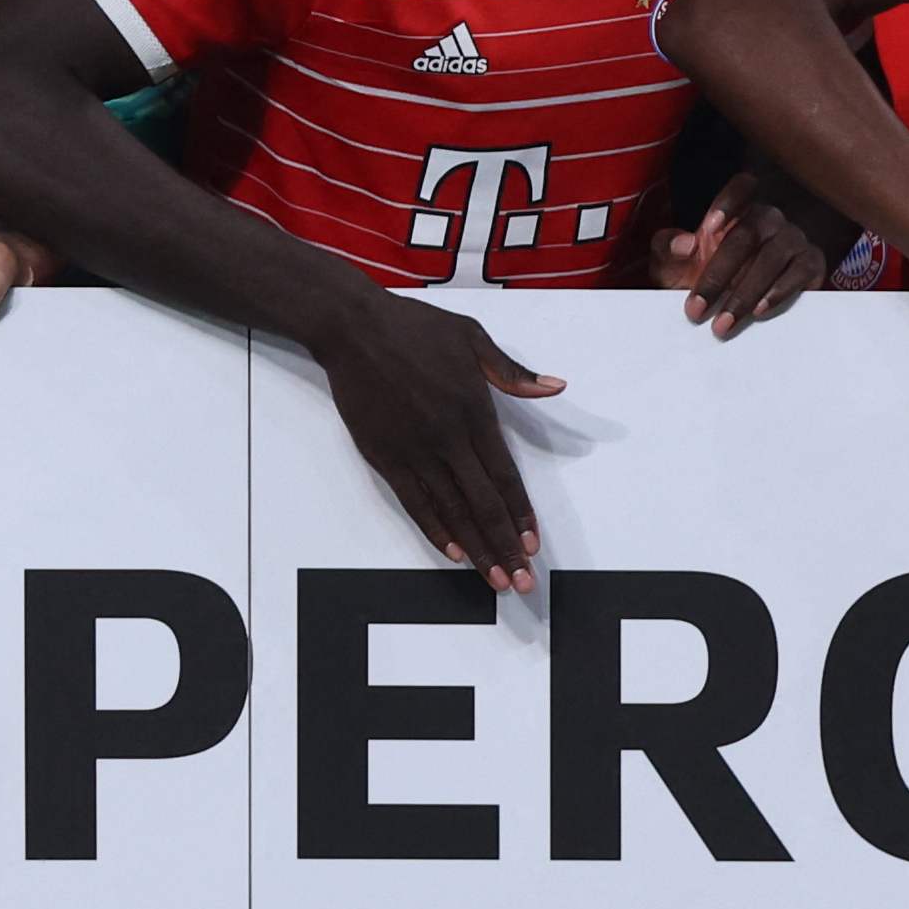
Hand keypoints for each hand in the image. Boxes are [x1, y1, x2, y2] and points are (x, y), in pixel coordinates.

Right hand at [312, 292, 557, 587]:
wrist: (353, 327)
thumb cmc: (414, 327)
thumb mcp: (472, 337)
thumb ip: (512, 372)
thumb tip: (555, 386)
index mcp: (474, 411)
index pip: (505, 476)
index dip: (521, 514)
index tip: (533, 544)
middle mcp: (447, 438)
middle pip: (483, 504)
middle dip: (505, 546)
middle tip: (522, 581)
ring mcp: (414, 451)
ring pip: (452, 510)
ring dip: (477, 548)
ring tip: (494, 579)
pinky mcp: (384, 456)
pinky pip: (414, 502)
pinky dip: (435, 529)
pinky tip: (453, 551)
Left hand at [652, 171, 832, 335]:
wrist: (737, 303)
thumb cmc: (704, 274)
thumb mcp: (675, 262)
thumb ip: (666, 246)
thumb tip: (684, 245)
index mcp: (736, 210)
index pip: (742, 187)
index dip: (728, 202)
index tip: (708, 227)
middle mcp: (768, 219)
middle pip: (747, 234)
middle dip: (719, 274)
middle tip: (697, 308)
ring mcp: (793, 238)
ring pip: (772, 257)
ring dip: (745, 292)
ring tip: (724, 321)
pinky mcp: (811, 263)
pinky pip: (800, 273)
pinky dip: (779, 292)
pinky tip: (759, 310)